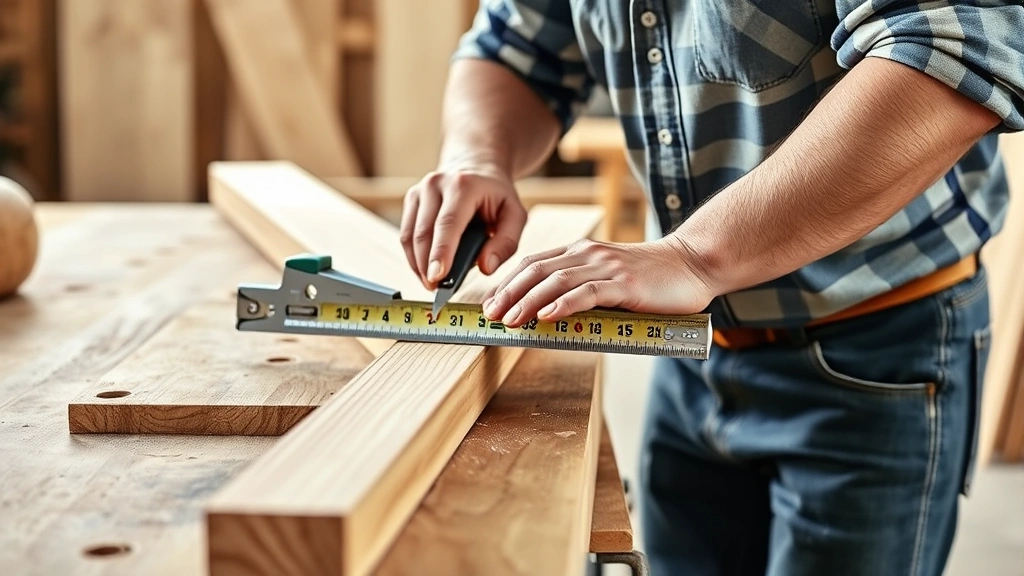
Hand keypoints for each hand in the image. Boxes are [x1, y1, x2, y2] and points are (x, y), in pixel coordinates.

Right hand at [400, 166, 526, 289]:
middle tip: (436, 290)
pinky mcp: (411, 199)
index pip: (448, 223)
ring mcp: (420, 190)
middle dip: (426, 265)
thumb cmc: (497, 196)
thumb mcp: (515, 215)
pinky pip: (406, 234)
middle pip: (424, 232)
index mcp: (464, 185)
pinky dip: (413, 256)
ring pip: (410, 235)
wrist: (476, 166)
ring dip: (417, 264)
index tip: (437, 277)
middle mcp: (436, 184)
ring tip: (431, 284)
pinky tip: (424, 271)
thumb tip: (486, 267)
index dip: (441, 252)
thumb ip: (506, 243)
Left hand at [481, 236, 715, 326]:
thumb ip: (583, 293)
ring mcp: (606, 267)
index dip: (507, 282)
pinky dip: (563, 304)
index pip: (533, 263)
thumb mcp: (610, 281)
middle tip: (489, 315)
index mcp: (581, 252)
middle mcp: (589, 254)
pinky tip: (546, 316)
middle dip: (508, 293)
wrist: (694, 264)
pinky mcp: (625, 283)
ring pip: (556, 281)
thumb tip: (550, 319)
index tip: (489, 304)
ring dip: (528, 301)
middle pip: (537, 270)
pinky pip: (587, 292)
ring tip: (509, 319)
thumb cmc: (653, 279)